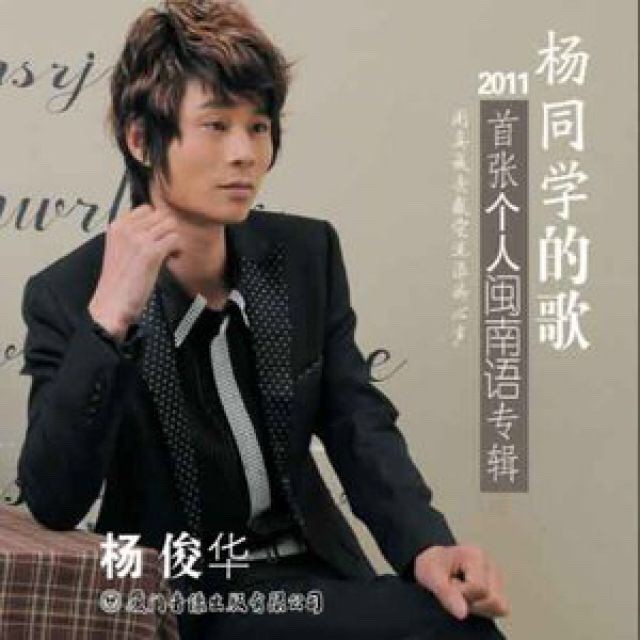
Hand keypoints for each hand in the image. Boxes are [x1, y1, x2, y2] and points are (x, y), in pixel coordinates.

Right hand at [88, 204, 180, 340]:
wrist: (112, 303)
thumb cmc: (119, 281)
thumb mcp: (120, 249)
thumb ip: (134, 235)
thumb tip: (158, 226)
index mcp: (117, 226)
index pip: (147, 209)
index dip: (157, 223)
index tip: (158, 238)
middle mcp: (127, 229)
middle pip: (162, 215)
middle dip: (168, 231)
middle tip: (166, 247)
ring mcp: (138, 240)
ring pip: (171, 225)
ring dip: (175, 239)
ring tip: (169, 254)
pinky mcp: (151, 253)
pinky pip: (175, 239)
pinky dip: (178, 250)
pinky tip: (172, 260)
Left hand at [414, 544, 508, 620]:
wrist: (434, 563)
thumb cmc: (431, 566)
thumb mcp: (431, 576)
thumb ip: (446, 594)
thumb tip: (463, 614)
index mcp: (475, 555)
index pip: (479, 588)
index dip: (461, 593)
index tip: (449, 584)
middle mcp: (490, 564)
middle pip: (492, 599)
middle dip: (470, 601)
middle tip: (455, 590)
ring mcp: (497, 576)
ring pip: (500, 606)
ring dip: (478, 607)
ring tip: (462, 594)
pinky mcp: (499, 588)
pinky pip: (501, 609)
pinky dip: (485, 610)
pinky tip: (470, 599)